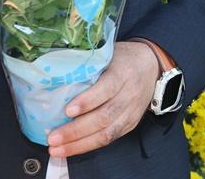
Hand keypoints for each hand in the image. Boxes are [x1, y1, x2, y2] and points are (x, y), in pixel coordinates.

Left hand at [45, 41, 157, 156]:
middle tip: (53, 137)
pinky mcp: (131, 123)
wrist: (151, 64)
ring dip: (80, 144)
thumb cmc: (123, 58)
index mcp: (123, 72)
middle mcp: (130, 94)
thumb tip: (54, 80)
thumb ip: (88, 66)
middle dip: (76, 130)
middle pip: (104, 116)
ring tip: (57, 149)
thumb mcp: (107, 54)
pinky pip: (110, 139)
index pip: (107, 88)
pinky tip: (71, 149)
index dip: (87, 101)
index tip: (68, 110)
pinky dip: (89, 146)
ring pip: (107, 132)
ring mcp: (132, 111)